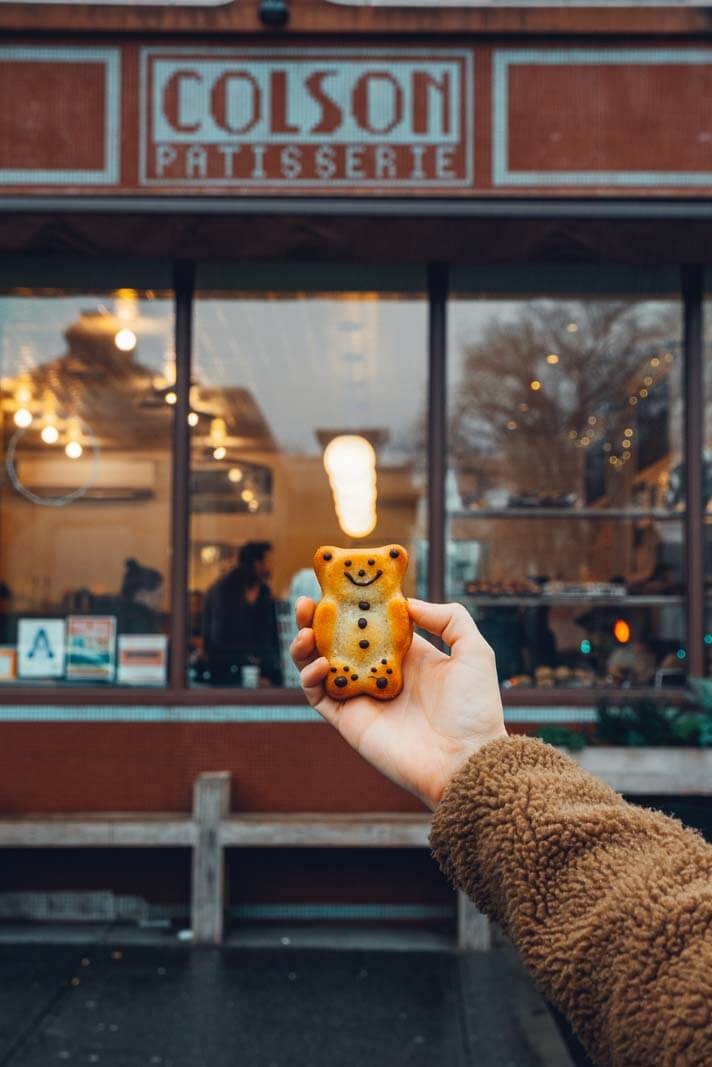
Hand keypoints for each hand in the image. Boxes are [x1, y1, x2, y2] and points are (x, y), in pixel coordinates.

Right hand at [290, 598, 506, 810]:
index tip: (339, 582)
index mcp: (405, 655)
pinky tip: (319, 663)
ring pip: (319, 665)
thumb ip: (449, 618)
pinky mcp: (349, 721)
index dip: (353, 603)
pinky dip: (309, 678)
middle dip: (318, 619)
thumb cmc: (475, 709)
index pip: (369, 622)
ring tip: (304, 627)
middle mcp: (378, 672)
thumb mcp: (474, 651)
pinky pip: (318, 696)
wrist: (467, 760)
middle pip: (337, 640)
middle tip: (306, 601)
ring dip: (305, 645)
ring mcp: (362, 696)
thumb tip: (408, 603)